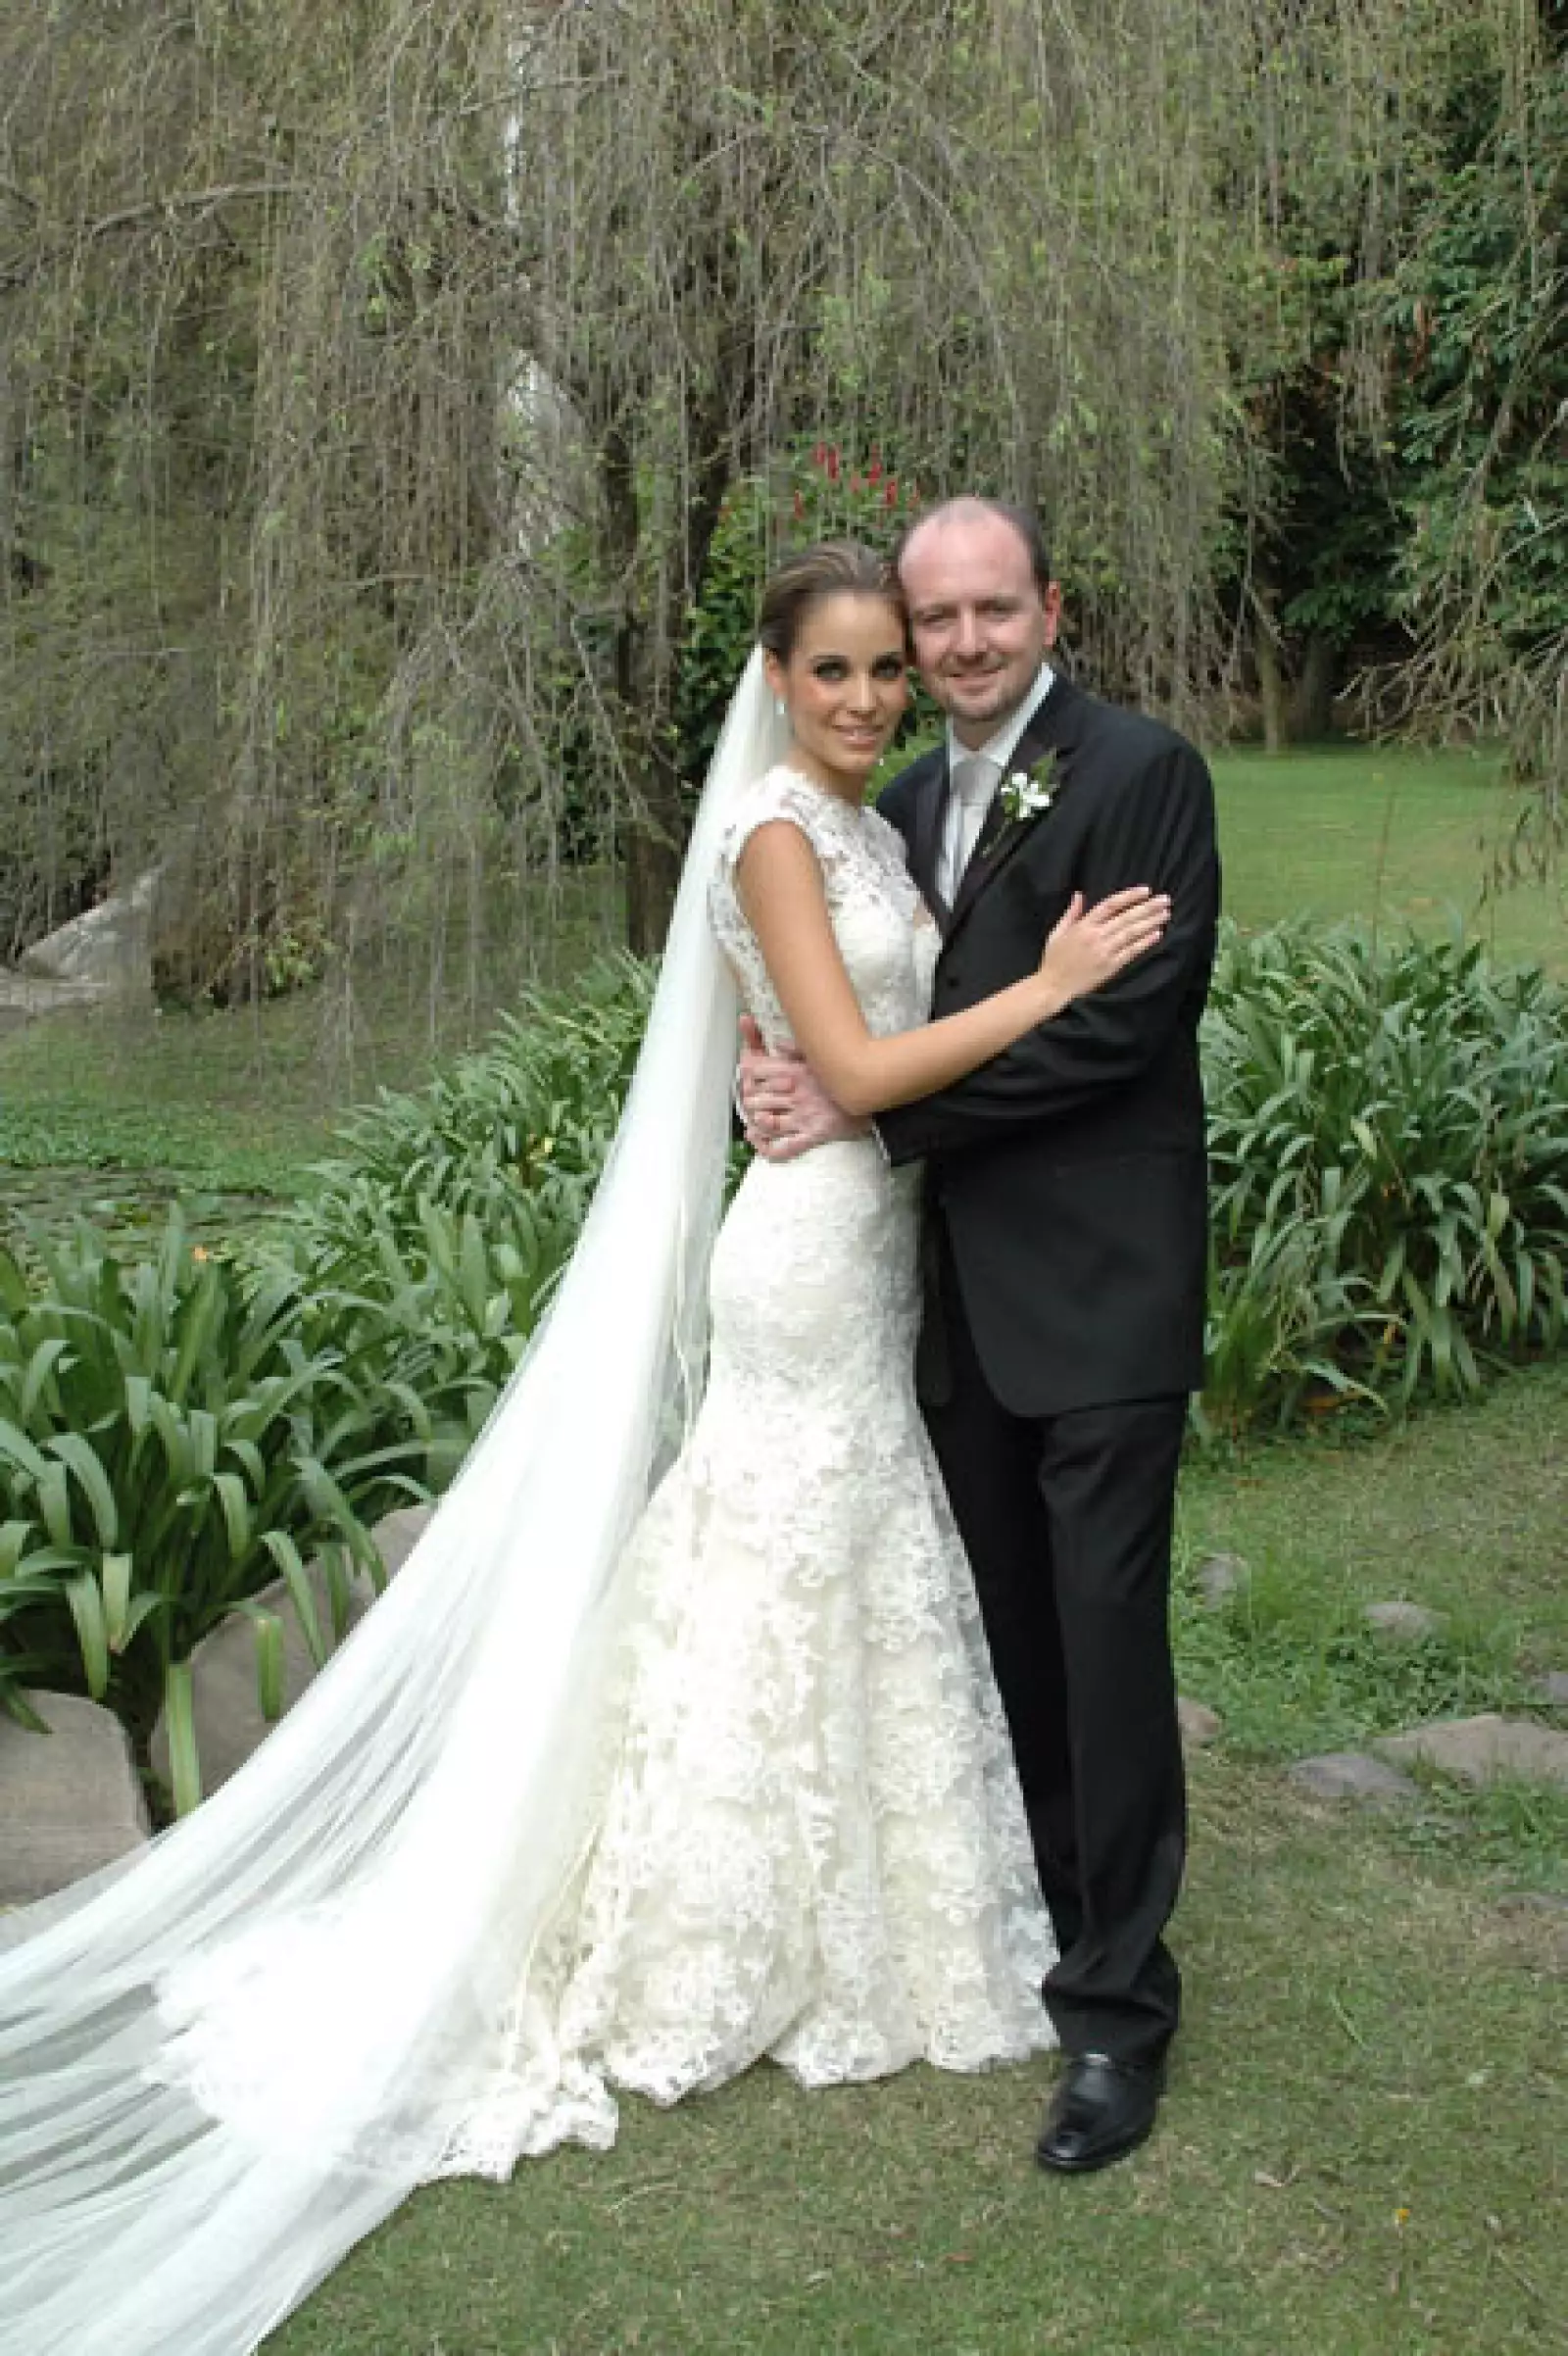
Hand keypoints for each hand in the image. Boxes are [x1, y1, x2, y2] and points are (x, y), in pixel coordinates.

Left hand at [737, 1015, 866, 1158]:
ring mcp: (805, 1116)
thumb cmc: (845, 1073)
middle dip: (749, 1099)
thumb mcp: (821, 1055)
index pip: (759, 1071)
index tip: (746, 1075)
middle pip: (759, 1097)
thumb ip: (797, 1048)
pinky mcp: (814, 1134)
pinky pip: (787, 1147)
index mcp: (797, 1070)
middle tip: (748, 1099)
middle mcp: (798, 1093)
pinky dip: (768, 1147)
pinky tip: (759, 1141)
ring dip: (756, 1121)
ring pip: (768, 1122)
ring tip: (753, 1117)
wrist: (873, 1093)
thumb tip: (776, 1044)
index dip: (748, 1074)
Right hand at [1039, 887, 1170, 1007]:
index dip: (1130, 896)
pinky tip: (1158, 934)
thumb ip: (1071, 913)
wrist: (1053, 988)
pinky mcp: (1110, 967)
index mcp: (1083, 926)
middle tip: (1165, 899)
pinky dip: (1145, 942)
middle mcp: (1095, 936)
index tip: (1146, 890)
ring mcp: (1104, 952)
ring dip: (1151, 922)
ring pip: (1132, 932)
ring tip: (1166, 913)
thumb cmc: (1053, 961)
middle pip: (1126, 917)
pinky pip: (1131, 952)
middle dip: (1148, 907)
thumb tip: (1079, 895)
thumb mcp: (1057, 933)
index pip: (1111, 905)